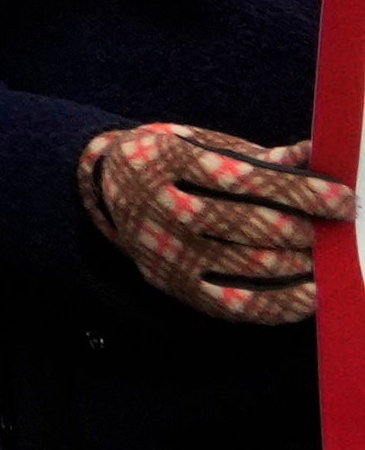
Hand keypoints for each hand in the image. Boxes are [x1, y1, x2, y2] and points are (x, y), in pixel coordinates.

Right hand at [77, 118, 350, 323]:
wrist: (108, 188)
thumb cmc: (175, 161)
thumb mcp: (204, 145)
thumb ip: (263, 158)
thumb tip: (321, 157)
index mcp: (166, 158)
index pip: (247, 180)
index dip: (303, 191)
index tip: (345, 199)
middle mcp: (158, 205)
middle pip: (253, 225)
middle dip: (308, 229)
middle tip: (339, 229)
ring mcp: (164, 251)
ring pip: (252, 265)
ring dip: (304, 263)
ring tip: (330, 255)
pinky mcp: (174, 286)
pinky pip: (239, 304)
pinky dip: (285, 302)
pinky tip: (313, 291)